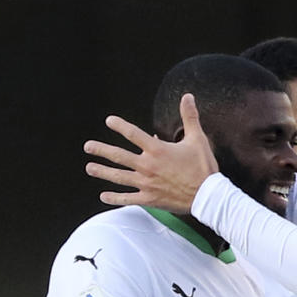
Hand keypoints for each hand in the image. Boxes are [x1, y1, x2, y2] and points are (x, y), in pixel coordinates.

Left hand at [84, 94, 217, 213]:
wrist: (208, 196)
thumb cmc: (203, 167)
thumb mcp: (197, 139)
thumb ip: (189, 117)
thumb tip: (188, 96)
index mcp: (157, 150)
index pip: (133, 133)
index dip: (119, 125)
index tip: (109, 121)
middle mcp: (148, 166)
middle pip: (119, 156)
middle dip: (101, 150)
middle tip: (88, 147)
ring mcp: (146, 184)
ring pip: (119, 176)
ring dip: (102, 172)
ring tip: (89, 168)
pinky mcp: (150, 199)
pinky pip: (128, 198)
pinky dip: (114, 198)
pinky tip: (103, 196)